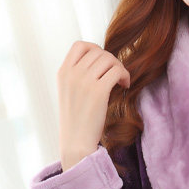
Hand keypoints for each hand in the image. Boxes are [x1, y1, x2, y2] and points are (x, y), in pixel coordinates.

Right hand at [57, 41, 129, 170]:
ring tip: (121, 82)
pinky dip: (125, 76)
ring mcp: (84, 81)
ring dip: (120, 67)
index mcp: (63, 73)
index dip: (96, 49)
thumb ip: (79, 76)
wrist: (76, 143)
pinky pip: (117, 71)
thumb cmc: (77, 121)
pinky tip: (125, 86)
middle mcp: (72, 74)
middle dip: (111, 61)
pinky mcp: (98, 92)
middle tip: (116, 76)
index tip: (103, 64)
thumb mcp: (70, 93)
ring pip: (109, 59)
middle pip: (98, 51)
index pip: (80, 45)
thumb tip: (101, 62)